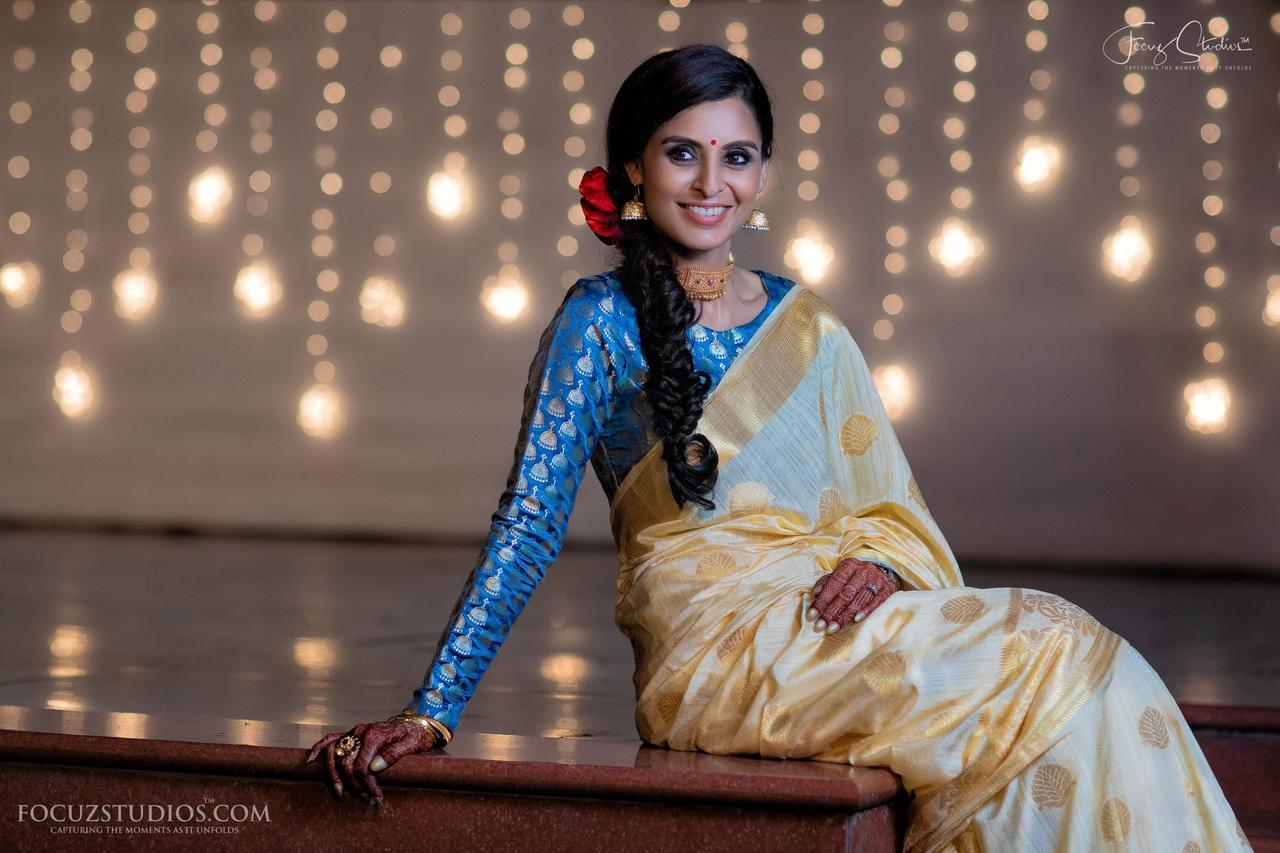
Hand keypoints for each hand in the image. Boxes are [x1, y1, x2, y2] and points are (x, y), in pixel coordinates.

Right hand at [305, 717, 440, 807]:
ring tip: (339, 793)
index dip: (366, 784)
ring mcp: (353, 732)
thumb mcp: (410, 744)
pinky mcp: (350, 735)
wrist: (413, 724)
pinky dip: (318, 749)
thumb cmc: (413, 735)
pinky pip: (330, 740)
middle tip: (365, 799)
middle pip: (346, 762)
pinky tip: (310, 761)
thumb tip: (373, 768)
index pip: (361, 765)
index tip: (375, 797)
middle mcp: (360, 732)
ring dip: (334, 775)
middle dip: (353, 784)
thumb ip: (393, 755)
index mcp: (374, 735)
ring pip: (333, 753)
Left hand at [805, 557, 898, 634]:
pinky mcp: (888, 589)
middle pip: (845, 594)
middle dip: (830, 612)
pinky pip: (876, 601)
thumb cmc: (858, 576)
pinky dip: (866, 610)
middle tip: (820, 626)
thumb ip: (827, 582)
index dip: (821, 601)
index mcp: (849, 565)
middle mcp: (863, 571)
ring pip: (858, 599)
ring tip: (833, 629)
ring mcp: (877, 580)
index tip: (811, 616)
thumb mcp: (842, 575)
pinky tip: (856, 620)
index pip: (833, 584)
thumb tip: (815, 593)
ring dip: (844, 616)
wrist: (885, 571)